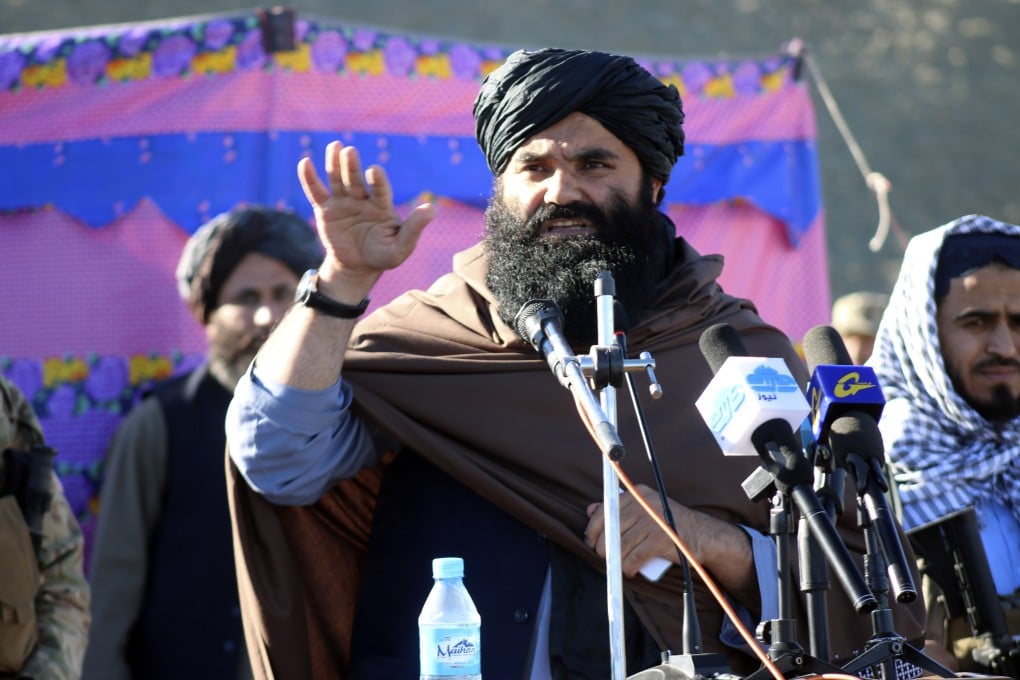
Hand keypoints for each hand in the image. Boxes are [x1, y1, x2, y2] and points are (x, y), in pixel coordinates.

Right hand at [298, 141, 434, 293]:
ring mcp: (343, 202)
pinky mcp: (325, 210)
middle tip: (350, 151)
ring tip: (334, 147)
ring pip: (337, 180)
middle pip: (355, 180)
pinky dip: (309, 179)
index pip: (380, 190)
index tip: (374, 170)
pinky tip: (304, 163)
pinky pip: (316, 192)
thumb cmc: (383, 255)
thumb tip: (432, 209)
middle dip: (352, 167)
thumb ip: (414, 228)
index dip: (377, 181)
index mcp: (381, 206)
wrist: (357, 267)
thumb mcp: (401, 248)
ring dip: (334, 164)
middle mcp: (362, 199)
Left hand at [585, 483, 683, 577]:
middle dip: (602, 545)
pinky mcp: (660, 540)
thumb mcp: (645, 508)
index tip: (590, 539)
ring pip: (621, 543)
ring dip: (615, 558)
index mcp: (638, 493)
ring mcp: (653, 521)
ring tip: (617, 563)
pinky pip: (635, 556)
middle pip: (612, 526)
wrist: (702, 535)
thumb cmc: (669, 523)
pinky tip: (628, 570)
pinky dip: (628, 566)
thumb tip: (591, 509)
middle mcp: (644, 503)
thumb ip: (620, 508)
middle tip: (603, 555)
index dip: (594, 526)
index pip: (607, 507)